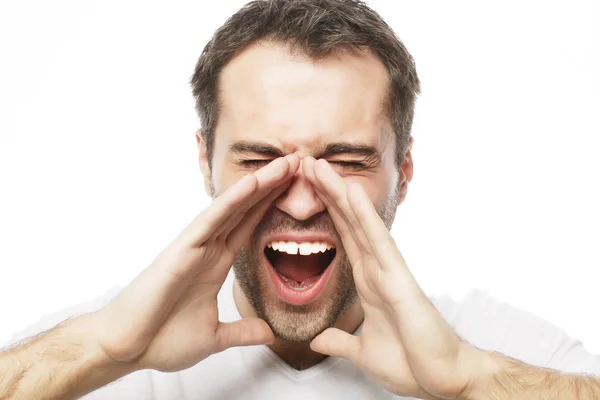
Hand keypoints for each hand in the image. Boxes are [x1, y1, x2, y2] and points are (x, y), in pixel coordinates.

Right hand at [92, 155, 299, 371]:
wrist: (127, 349)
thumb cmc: (161, 340)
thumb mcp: (215, 336)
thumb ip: (242, 331)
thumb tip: (269, 333)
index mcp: (217, 263)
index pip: (251, 226)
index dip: (273, 206)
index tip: (298, 189)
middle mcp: (209, 248)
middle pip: (247, 209)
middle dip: (274, 186)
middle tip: (300, 162)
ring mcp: (196, 245)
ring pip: (234, 207)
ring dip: (260, 184)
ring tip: (287, 163)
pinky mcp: (182, 249)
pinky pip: (212, 220)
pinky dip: (233, 200)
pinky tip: (253, 183)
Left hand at [303, 157, 480, 399]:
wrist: (442, 380)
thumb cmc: (411, 364)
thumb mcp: (363, 353)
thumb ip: (340, 341)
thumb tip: (318, 340)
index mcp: (368, 283)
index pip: (342, 238)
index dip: (325, 213)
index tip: (306, 191)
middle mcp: (376, 270)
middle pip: (347, 223)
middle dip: (326, 193)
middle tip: (306, 164)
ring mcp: (388, 270)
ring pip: (359, 224)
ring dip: (339, 194)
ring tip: (319, 166)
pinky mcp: (399, 279)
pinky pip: (378, 242)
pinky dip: (364, 215)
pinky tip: (350, 192)